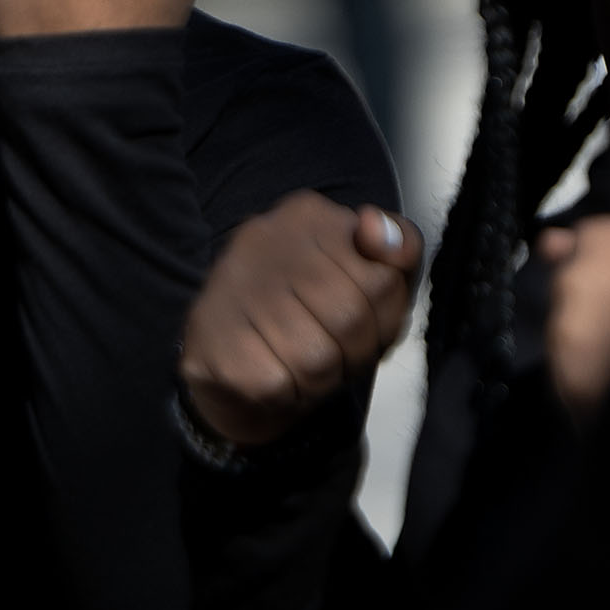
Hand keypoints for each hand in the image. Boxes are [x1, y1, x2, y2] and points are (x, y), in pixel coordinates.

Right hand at [181, 191, 421, 447]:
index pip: (383, 280)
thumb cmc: (313, 313)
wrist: (236, 357)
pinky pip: (276, 383)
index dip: (383, 322)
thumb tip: (373, 228)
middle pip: (350, 318)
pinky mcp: (210, 332)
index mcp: (310, 215)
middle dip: (353, 353)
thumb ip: (400, 246)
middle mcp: (263, 236)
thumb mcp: (372, 274)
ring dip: (320, 379)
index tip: (363, 324)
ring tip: (303, 366)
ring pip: (315, 357)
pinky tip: (273, 374)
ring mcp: (230, 282)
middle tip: (335, 354)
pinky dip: (286, 394)